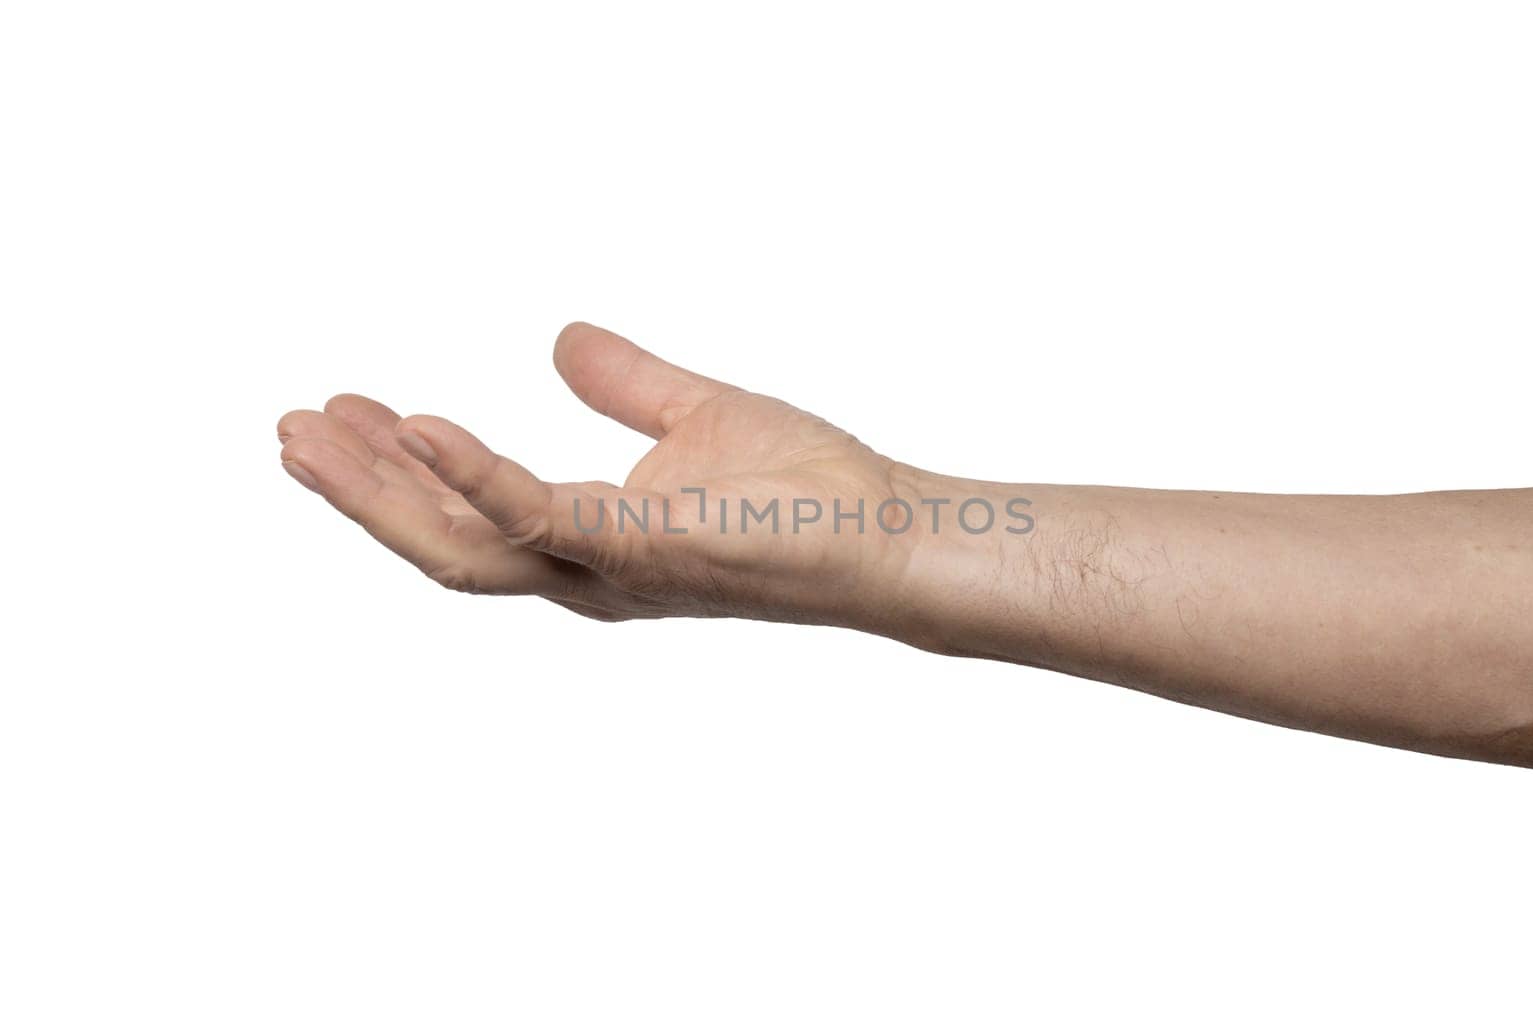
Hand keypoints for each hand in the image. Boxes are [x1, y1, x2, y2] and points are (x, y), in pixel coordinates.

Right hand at [277, 323, 926, 627]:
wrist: (890, 532)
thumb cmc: (808, 489)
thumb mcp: (694, 413)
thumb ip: (624, 383)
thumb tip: (558, 336)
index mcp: (591, 541)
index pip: (469, 512)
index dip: (398, 471)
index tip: (344, 411)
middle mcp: (586, 572)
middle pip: (441, 541)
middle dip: (360, 491)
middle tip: (289, 430)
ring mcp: (609, 570)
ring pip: (462, 546)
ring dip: (379, 491)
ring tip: (311, 432)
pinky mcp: (643, 552)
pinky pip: (535, 517)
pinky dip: (470, 473)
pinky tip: (417, 424)